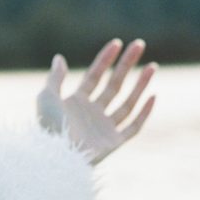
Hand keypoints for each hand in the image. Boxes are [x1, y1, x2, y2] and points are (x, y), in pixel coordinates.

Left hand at [36, 39, 156, 165]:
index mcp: (77, 102)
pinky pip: (133, 126)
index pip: (95, 76)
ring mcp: (104, 127)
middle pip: (114, 85)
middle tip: (139, 45)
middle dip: (127, 65)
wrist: (55, 156)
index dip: (105, 59)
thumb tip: (60, 57)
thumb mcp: (47, 97)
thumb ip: (55, 78)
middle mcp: (93, 113)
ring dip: (140, 85)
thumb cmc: (48, 127)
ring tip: (152, 66)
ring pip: (127, 102)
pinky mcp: (114, 143)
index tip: (117, 43)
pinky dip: (144, 113)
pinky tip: (153, 96)